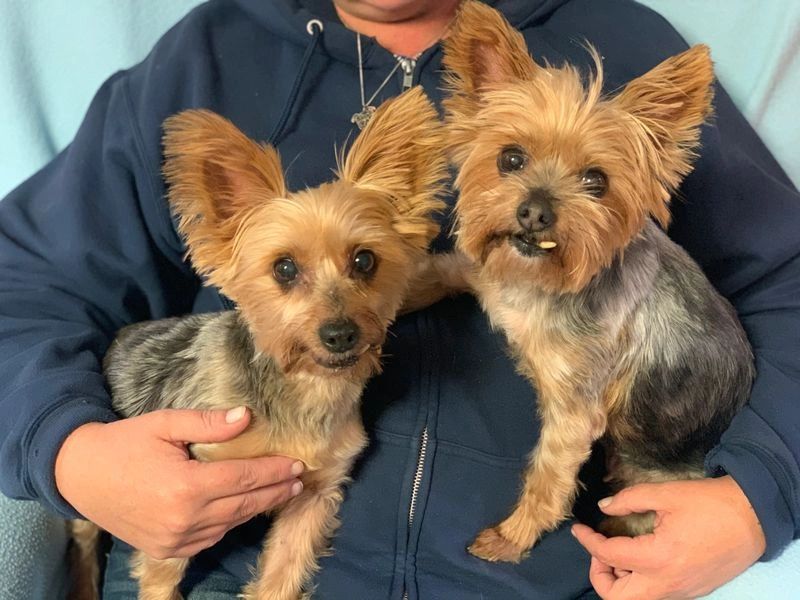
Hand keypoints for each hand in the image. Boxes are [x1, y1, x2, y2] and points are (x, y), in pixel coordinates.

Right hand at [55, 407, 303, 558]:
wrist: (78, 475)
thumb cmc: (124, 443)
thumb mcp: (165, 424)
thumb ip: (208, 424)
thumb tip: (248, 417)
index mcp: (186, 487)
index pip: (244, 479)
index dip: (274, 471)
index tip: (298, 464)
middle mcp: (184, 519)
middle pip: (244, 505)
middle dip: (275, 492)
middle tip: (299, 481)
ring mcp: (175, 540)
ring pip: (229, 524)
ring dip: (256, 509)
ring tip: (279, 493)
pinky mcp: (166, 550)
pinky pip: (210, 538)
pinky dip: (229, 523)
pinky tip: (243, 510)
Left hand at [571, 476, 765, 599]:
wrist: (755, 518)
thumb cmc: (711, 503)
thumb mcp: (666, 494)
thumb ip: (630, 500)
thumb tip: (604, 507)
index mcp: (659, 558)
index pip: (609, 557)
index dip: (588, 542)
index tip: (578, 529)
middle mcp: (667, 583)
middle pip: (618, 598)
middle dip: (600, 577)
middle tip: (599, 550)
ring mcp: (681, 591)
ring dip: (620, 582)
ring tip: (619, 553)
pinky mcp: (692, 591)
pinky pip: (656, 595)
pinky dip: (640, 583)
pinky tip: (640, 559)